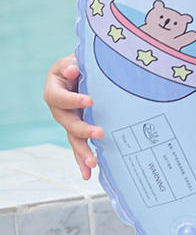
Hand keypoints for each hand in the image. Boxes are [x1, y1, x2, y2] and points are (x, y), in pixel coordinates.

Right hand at [43, 55, 102, 179]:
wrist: (80, 72)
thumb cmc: (77, 64)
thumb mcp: (73, 60)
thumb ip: (73, 64)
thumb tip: (73, 69)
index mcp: (55, 91)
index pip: (61, 97)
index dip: (74, 100)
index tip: (90, 100)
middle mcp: (59, 110)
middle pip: (68, 123)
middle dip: (83, 130)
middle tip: (100, 133)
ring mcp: (69, 122)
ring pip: (74, 139)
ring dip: (83, 152)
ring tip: (93, 163)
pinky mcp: (79, 129)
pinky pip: (79, 146)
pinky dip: (82, 160)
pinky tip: (88, 174)